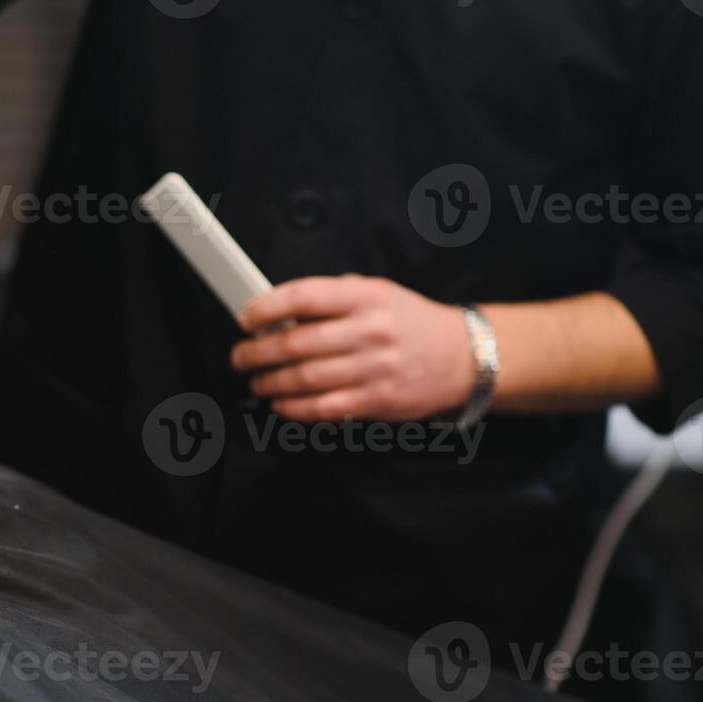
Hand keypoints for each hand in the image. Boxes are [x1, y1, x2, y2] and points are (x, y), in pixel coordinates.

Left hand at [230, 275, 474, 420]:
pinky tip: (279, 403)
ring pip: (305, 379)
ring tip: (256, 381)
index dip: (266, 308)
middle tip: (240, 356)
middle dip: (257, 353)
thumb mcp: (378, 293)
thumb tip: (280, 311)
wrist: (462, 356)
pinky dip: (293, 408)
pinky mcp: (377, 401)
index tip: (246, 319)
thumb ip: (333, 298)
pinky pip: (323, 408)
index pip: (304, 297)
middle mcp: (370, 331)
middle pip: (296, 343)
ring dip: (269, 382)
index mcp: (367, 297)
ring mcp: (375, 368)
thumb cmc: (410, 323)